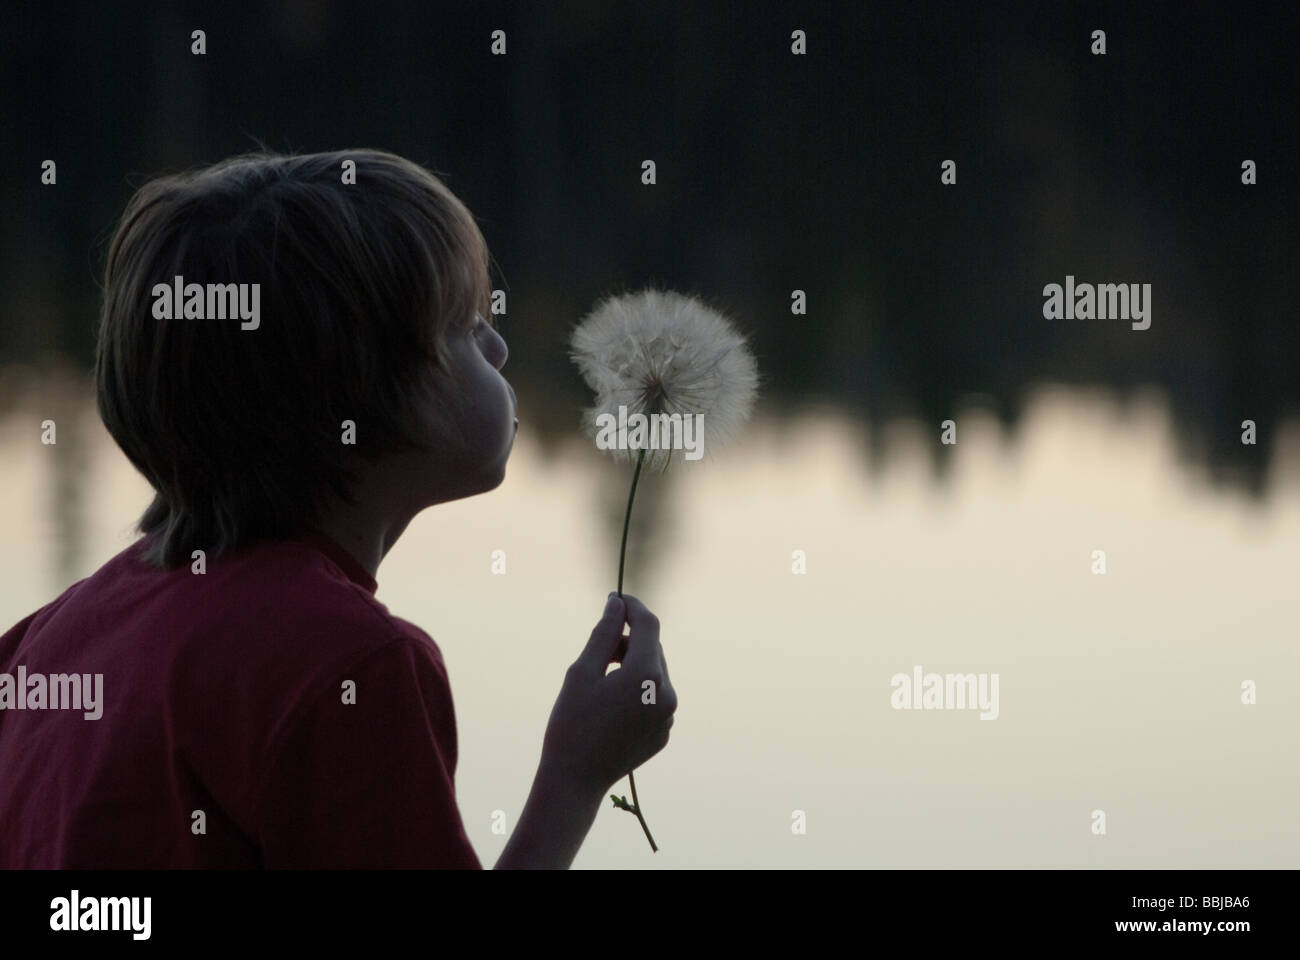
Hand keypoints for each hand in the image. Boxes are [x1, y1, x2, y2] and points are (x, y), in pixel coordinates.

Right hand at [540, 593, 677, 794]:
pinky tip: (611, 705)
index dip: (633, 607)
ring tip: (601, 679)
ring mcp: (669, 716)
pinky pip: (656, 697)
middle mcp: (667, 694)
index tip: (616, 599)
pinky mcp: (665, 732)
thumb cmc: (571, 723)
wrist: (575, 781)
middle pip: (653, 648)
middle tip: (598, 647)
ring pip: (656, 672)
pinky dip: (638, 690)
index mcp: (647, 676)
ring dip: (634, 664)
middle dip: (629, 639)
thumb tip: (618, 604)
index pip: (649, 625)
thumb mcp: (582, 671)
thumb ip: (604, 633)